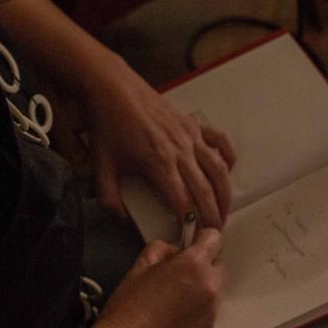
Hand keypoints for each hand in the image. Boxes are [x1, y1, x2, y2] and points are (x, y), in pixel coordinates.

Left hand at [80, 57, 236, 227]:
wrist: (113, 89)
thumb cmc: (108, 125)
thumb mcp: (100, 166)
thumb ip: (109, 199)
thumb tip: (123, 220)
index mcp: (159, 163)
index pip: (183, 202)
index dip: (191, 223)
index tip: (193, 239)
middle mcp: (180, 150)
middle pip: (206, 190)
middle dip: (213, 215)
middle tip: (215, 234)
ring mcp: (190, 136)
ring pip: (219, 170)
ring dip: (225, 193)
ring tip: (224, 211)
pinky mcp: (193, 124)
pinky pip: (219, 142)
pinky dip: (227, 158)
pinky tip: (226, 172)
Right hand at [98, 228, 224, 327]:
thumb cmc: (130, 304)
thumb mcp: (141, 265)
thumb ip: (163, 249)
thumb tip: (175, 251)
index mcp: (193, 266)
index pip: (214, 238)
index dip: (201, 238)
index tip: (191, 243)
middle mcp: (210, 286)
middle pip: (219, 263)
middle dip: (204, 262)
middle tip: (180, 270)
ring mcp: (212, 309)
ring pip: (217, 285)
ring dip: (204, 283)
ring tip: (178, 293)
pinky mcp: (210, 327)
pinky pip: (212, 305)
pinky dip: (201, 303)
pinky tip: (179, 310)